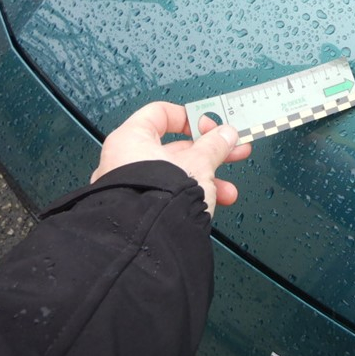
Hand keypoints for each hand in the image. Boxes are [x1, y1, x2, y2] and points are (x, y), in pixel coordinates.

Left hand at [91, 102, 251, 217]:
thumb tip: (225, 135)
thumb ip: (214, 145)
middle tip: (231, 150)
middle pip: (173, 148)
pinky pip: (167, 196)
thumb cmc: (159, 197)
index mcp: (130, 140)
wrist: (148, 241)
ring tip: (228, 189)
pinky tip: (213, 204)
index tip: (211, 126)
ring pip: (174, 176)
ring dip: (206, 179)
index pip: (160, 114)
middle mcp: (123, 162)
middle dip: (208, 152)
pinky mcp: (137, 212)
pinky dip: (190, 197)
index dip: (190, 117)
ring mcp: (129, 189)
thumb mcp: (199, 163)